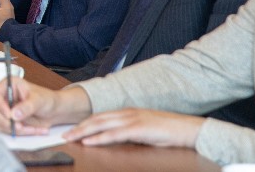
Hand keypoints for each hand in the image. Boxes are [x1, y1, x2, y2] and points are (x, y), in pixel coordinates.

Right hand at [0, 78, 92, 134]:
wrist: (55, 111)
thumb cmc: (48, 99)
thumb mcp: (39, 101)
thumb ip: (26, 106)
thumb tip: (13, 114)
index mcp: (10, 85)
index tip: (9, 114)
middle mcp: (6, 96)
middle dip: (7, 121)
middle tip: (20, 126)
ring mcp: (7, 109)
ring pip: (1, 122)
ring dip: (16, 129)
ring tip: (31, 129)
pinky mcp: (11, 120)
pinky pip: (9, 129)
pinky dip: (21, 132)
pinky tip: (33, 130)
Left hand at [64, 109, 204, 148]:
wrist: (190, 129)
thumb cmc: (170, 132)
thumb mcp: (145, 132)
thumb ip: (130, 133)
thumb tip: (116, 140)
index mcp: (128, 113)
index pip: (100, 116)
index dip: (84, 123)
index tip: (72, 130)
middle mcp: (127, 113)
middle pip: (96, 119)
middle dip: (78, 127)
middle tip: (64, 135)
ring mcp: (132, 120)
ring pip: (101, 125)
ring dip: (83, 132)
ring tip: (70, 138)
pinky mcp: (138, 129)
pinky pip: (114, 134)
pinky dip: (99, 138)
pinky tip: (89, 142)